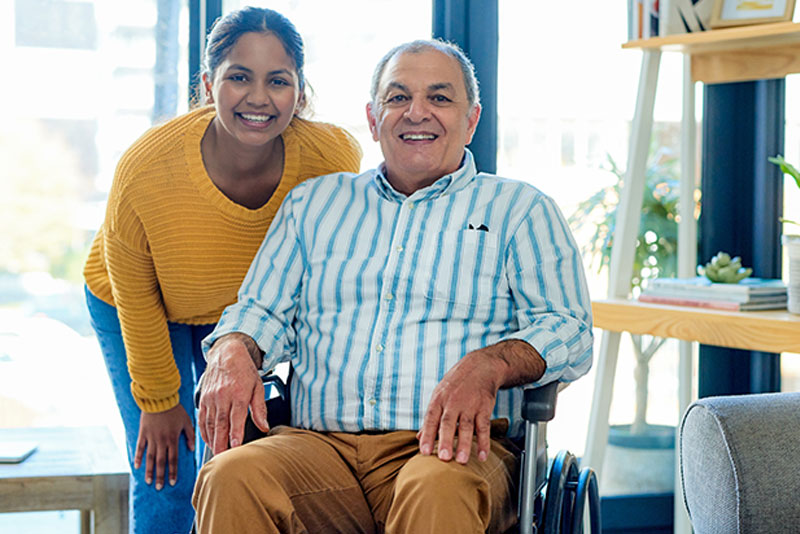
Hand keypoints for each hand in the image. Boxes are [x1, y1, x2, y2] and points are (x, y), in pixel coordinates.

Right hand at [134, 404, 194, 489]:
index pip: (173, 459)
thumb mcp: (186, 421)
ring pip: (150, 458)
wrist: (159, 398)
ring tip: (149, 481)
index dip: (173, 471)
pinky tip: (137, 466)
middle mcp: (161, 440)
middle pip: (161, 462)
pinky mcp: (143, 433)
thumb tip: (191, 449)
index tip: (172, 482)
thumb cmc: (175, 409)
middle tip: (159, 487)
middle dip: (161, 476)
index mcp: (173, 439)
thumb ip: (189, 435)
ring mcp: (151, 438)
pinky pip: (140, 447)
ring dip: (150, 470)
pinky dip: (138, 457)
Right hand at [198, 333, 268, 454]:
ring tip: (216, 454)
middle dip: (220, 443)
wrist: (227, 353)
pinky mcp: (203, 398)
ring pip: (209, 423)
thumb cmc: (244, 370)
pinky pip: (202, 418)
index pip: (236, 418)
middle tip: (222, 459)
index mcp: (238, 393)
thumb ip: (259, 408)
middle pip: (220, 424)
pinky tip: (208, 440)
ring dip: (211, 440)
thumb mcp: (258, 386)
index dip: (235, 434)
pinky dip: (204, 431)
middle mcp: (222, 396)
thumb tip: (264, 427)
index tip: (235, 448)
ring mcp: (210, 397)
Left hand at [417, 347, 505, 464]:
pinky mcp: (484, 407)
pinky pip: (484, 427)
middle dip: (446, 441)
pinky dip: (484, 442)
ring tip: (462, 460)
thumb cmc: (455, 384)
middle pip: (448, 423)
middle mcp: (453, 402)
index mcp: (439, 400)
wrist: (480, 367)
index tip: (424, 452)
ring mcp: (470, 405)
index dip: (427, 435)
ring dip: (465, 444)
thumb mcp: (440, 396)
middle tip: (444, 458)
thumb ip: (431, 418)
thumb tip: (419, 438)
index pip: (431, 419)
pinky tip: (483, 456)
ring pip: (467, 426)